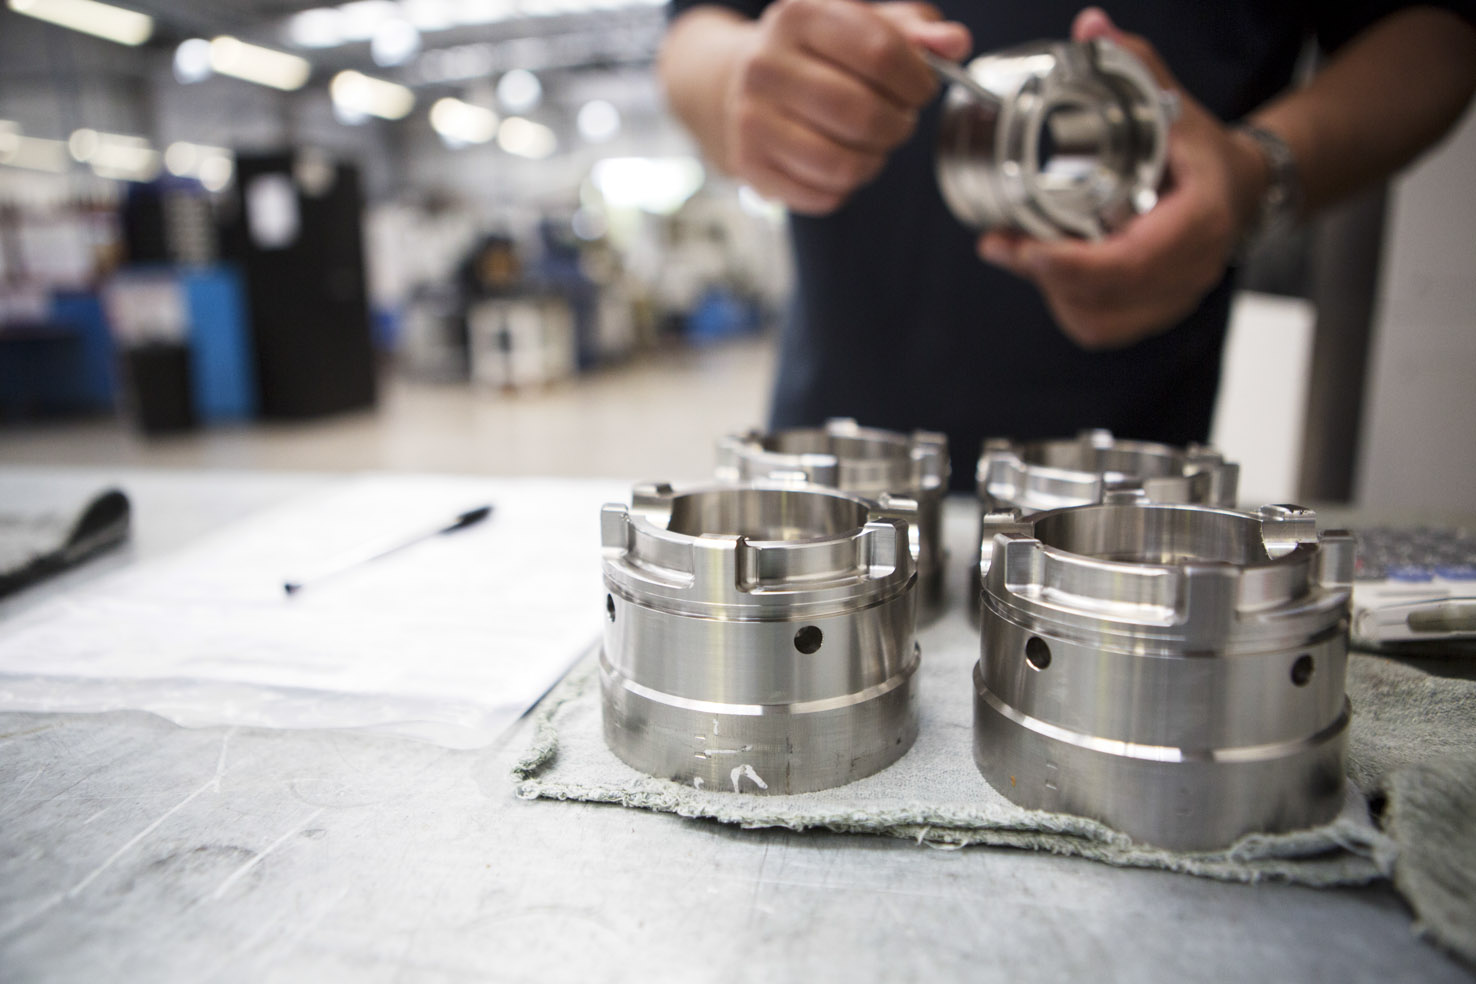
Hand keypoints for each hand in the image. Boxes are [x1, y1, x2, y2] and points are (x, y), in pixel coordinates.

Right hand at [722, 0, 970, 214]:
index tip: (923, 90)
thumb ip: (917, 32)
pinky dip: (845, 187)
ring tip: (872, 144)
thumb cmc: (821, 52)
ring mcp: (750, 118)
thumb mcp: (867, 25)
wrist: (746, 81)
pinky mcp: (750, 166)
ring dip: (875, 161)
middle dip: (899, 126)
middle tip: (900, 122)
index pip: (879, 52)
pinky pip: (822, 196)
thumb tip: (955, 44)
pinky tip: (839, 161)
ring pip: (843, 164)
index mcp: (798, 15)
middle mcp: (765, 64)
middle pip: (862, 114)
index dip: (917, 80)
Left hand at [977, 7, 1270, 348]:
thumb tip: (1091, 27)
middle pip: (1105, 297)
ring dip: (1052, 292)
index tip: (1023, 247)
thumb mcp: (1171, 102)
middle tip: (1001, 245)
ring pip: (1098, 319)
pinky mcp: (1155, 311)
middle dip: (1043, 274)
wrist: (1242, 188)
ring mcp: (1175, 296)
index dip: (1071, 264)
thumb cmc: (1204, 151)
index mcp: (1198, 221)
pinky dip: (1068, 305)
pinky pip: (1101, 327)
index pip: (1130, 262)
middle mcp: (1191, 268)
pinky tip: (1050, 274)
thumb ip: (1132, 64)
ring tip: (1022, 254)